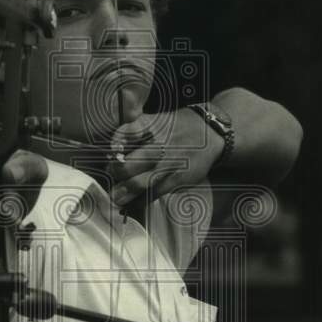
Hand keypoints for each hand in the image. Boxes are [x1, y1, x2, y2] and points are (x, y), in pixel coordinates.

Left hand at [107, 109, 223, 206]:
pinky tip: (133, 203)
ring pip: (142, 181)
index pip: (128, 133)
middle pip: (133, 162)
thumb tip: (112, 146)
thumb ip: (134, 129)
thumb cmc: (177, 126)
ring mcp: (169, 163)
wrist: (211, 133)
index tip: (110, 151)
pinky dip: (143, 199)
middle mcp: (160, 144)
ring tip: (116, 197)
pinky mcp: (178, 178)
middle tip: (111, 174)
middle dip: (117, 171)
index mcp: (152, 126)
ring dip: (126, 191)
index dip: (115, 143)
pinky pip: (157, 192)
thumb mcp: (157, 119)